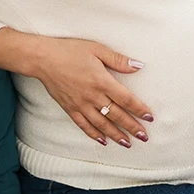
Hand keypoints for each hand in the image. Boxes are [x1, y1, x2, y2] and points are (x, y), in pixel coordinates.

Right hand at [0, 30, 152, 147]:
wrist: (43, 59)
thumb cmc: (70, 51)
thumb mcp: (97, 49)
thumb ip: (118, 60)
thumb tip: (139, 65)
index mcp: (102, 81)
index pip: (126, 100)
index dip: (139, 110)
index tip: (149, 118)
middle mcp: (93, 97)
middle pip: (117, 115)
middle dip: (132, 127)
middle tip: (144, 137)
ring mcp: (81, 105)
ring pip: (102, 124)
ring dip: (116, 135)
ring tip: (128, 143)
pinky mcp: (70, 108)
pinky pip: (84, 126)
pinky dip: (94, 134)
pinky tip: (102, 141)